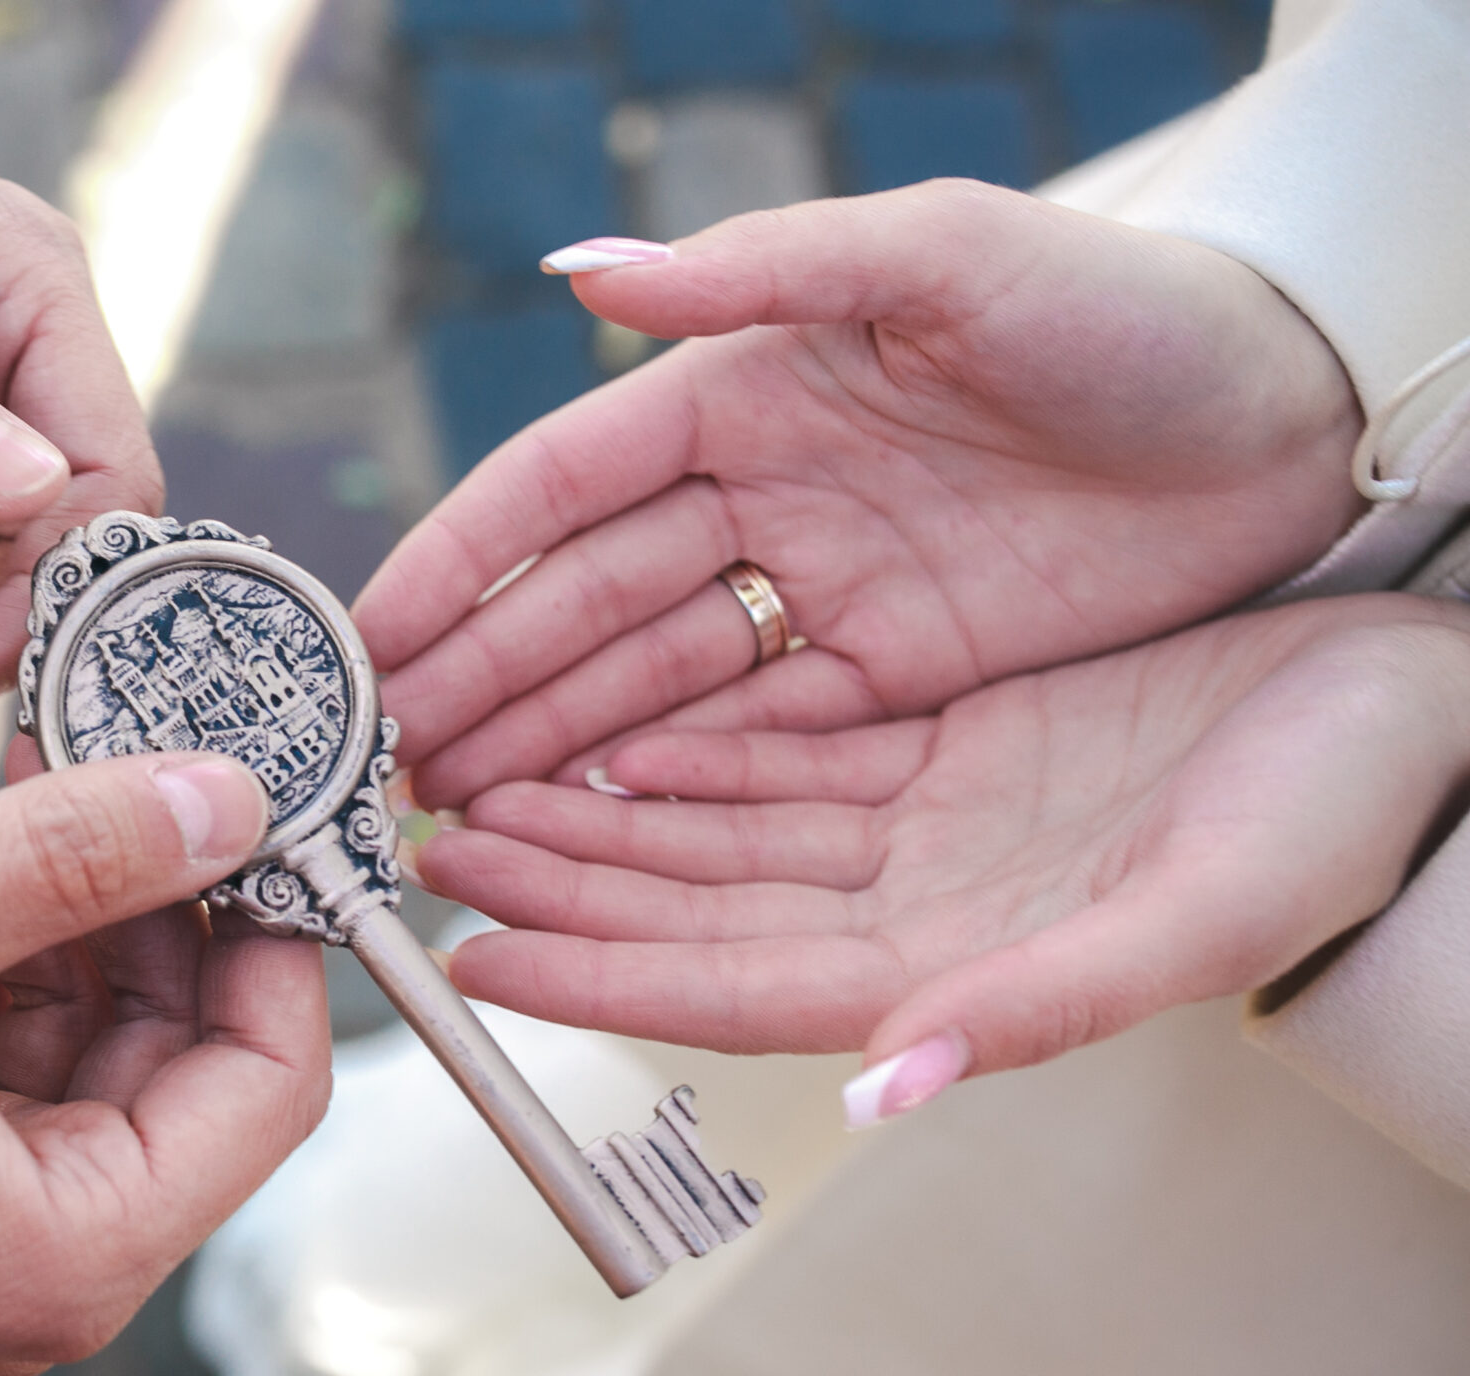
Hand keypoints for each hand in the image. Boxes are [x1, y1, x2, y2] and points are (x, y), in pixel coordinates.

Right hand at [0, 751, 327, 1375]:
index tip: (240, 790)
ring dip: (38, 899)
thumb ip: (66, 861)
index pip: (271, 1077)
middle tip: (75, 750)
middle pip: (182, 1044)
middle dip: (135, 889)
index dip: (273, 924)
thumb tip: (232, 797)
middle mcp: (49, 1256)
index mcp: (72, 1245)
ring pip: (86, 1027)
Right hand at [354, 180, 1365, 807]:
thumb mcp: (947, 259)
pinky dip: (660, 784)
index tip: (370, 637)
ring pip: (647, 683)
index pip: (562, 488)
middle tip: (387, 762)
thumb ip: (764, 269)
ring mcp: (819, 591)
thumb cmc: (1126, 308)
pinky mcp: (892, 675)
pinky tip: (581, 827)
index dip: (459, 563)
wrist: (1294, 414)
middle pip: (584, 604)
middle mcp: (760, 495)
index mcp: (746, 387)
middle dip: (479, 682)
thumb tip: (580, 272)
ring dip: (546, 745)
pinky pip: (748, 739)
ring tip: (451, 815)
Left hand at [406, 595, 1469, 1107]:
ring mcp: (926, 829)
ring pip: (717, 827)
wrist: (1420, 715)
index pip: (728, 985)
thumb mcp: (1197, 912)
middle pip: (693, 904)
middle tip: (428, 847)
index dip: (598, 973)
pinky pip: (783, 755)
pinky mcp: (949, 750)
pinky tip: (607, 728)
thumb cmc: (1337, 819)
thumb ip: (1038, 1008)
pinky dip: (691, 748)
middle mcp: (916, 908)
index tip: (476, 953)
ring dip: (597, 812)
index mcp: (953, 966)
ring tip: (476, 786)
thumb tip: (885, 1090)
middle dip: (559, 879)